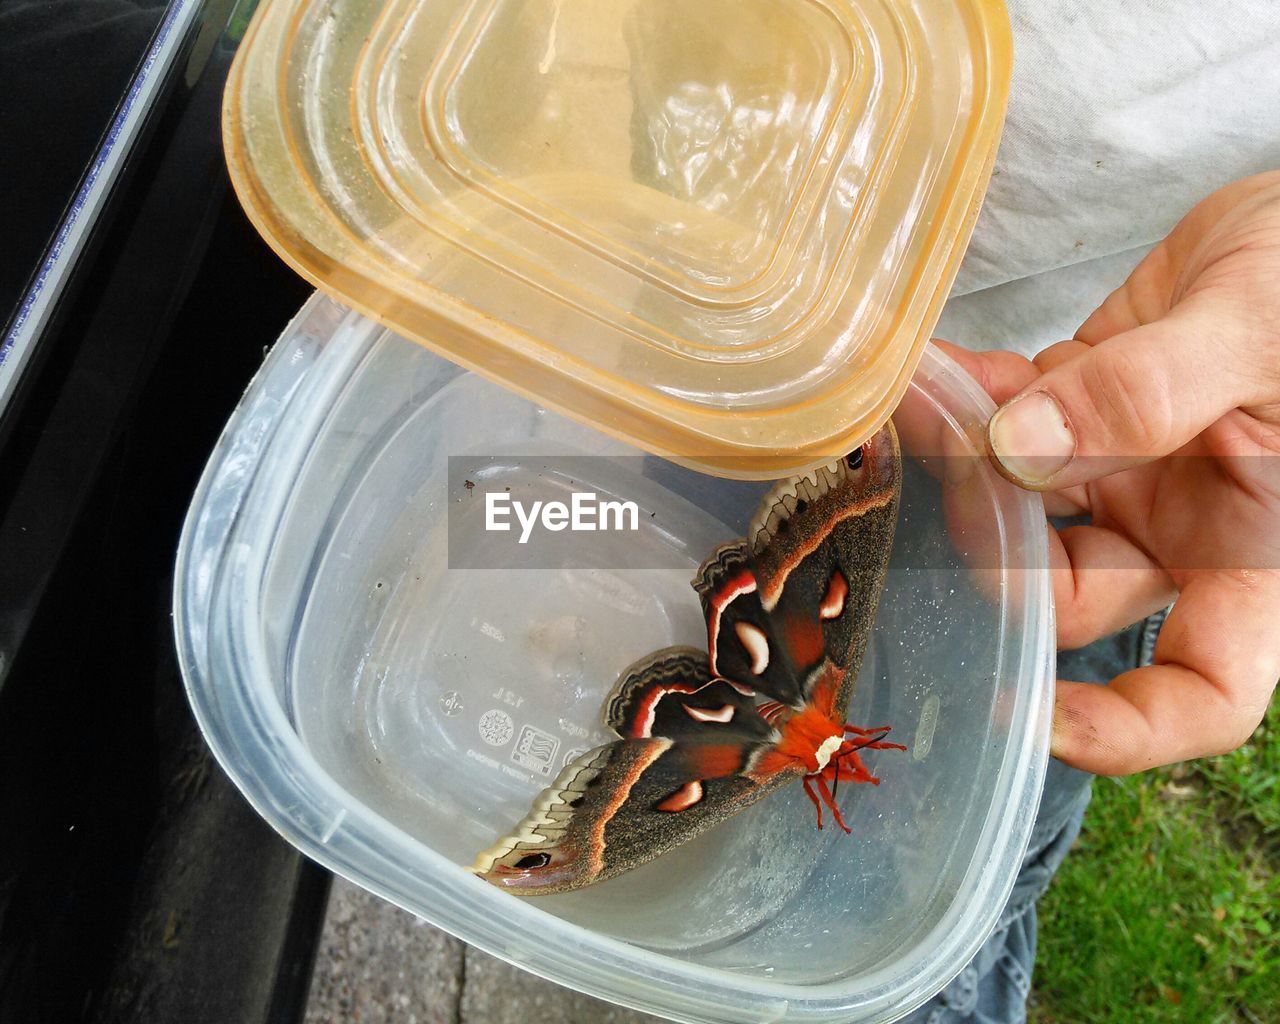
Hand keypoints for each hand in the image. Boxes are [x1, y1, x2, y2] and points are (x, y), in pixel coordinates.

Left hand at [938, 172, 1279, 775]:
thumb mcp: (1262, 329)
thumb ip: (1149, 392)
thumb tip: (1019, 452)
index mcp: (1255, 546)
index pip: (1205, 692)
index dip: (1122, 729)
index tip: (1028, 715)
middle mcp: (1182, 527)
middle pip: (1065, 596)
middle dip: (993, 548)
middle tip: (946, 466)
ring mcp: (1122, 472)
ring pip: (1015, 514)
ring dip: (961, 466)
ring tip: (919, 406)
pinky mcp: (1075, 412)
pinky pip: (1004, 424)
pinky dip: (965, 400)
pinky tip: (934, 368)